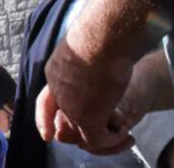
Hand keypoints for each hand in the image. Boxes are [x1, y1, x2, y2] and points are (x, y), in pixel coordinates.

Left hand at [40, 35, 135, 153]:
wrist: (103, 36)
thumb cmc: (100, 32)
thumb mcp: (86, 44)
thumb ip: (87, 55)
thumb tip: (98, 43)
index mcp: (55, 71)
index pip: (47, 102)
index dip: (47, 119)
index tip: (48, 135)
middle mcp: (57, 91)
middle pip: (63, 120)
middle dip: (81, 130)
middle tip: (110, 132)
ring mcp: (70, 106)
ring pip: (82, 134)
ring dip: (104, 138)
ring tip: (123, 135)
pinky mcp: (86, 117)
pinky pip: (98, 139)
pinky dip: (114, 141)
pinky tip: (127, 134)